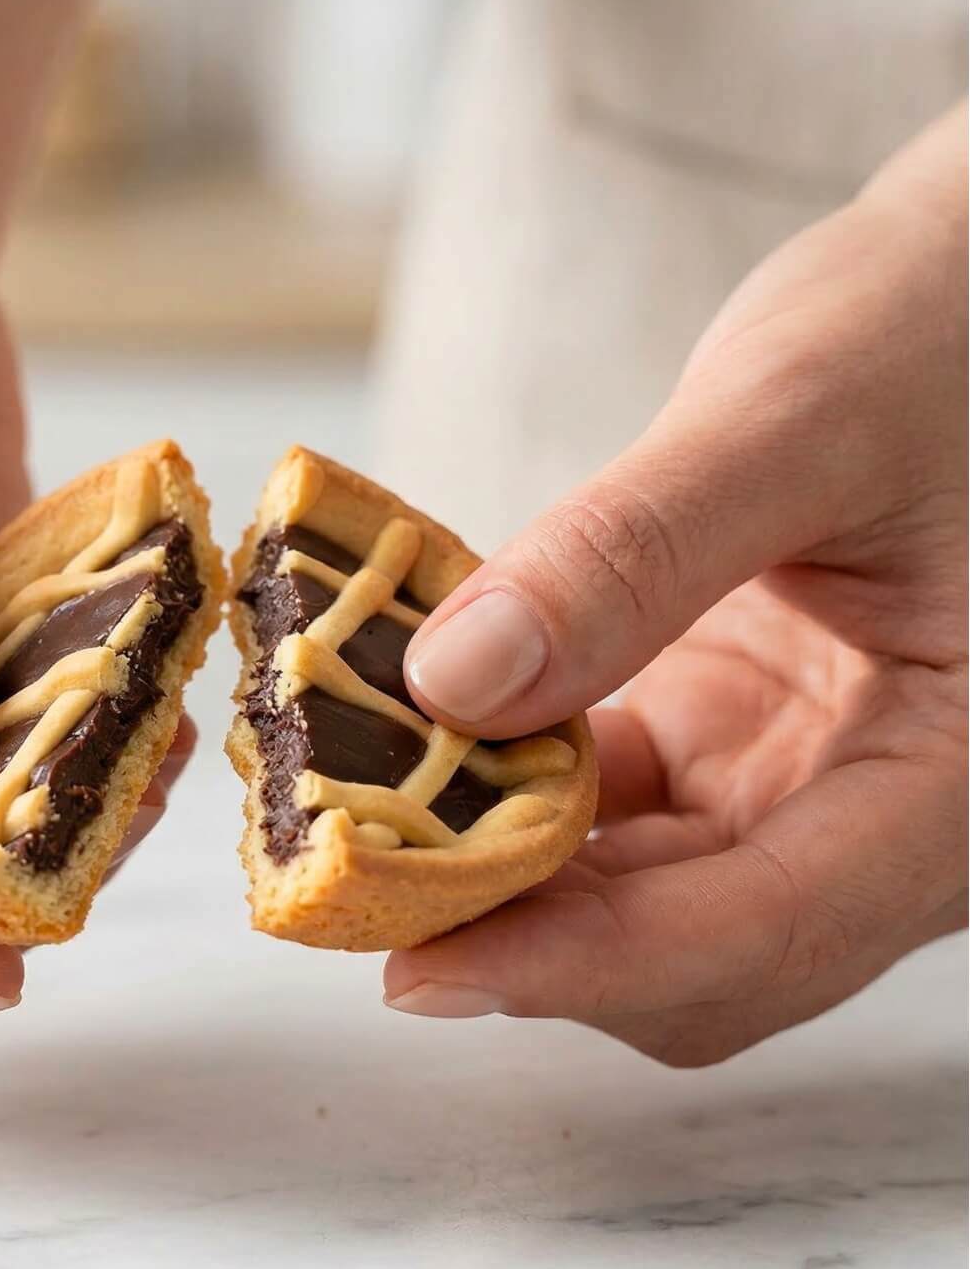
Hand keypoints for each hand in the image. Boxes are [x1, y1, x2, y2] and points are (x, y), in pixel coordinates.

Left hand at [390, 105, 966, 1064]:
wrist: (961, 297)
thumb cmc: (939, 327)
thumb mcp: (796, 417)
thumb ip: (634, 555)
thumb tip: (455, 683)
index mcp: (966, 779)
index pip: (769, 926)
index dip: (582, 966)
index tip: (415, 972)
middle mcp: (893, 820)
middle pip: (694, 955)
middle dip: (528, 938)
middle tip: (358, 885)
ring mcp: (804, 790)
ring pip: (640, 905)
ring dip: (505, 877)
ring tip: (366, 823)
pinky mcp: (732, 750)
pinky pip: (610, 819)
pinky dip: (514, 800)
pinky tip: (427, 748)